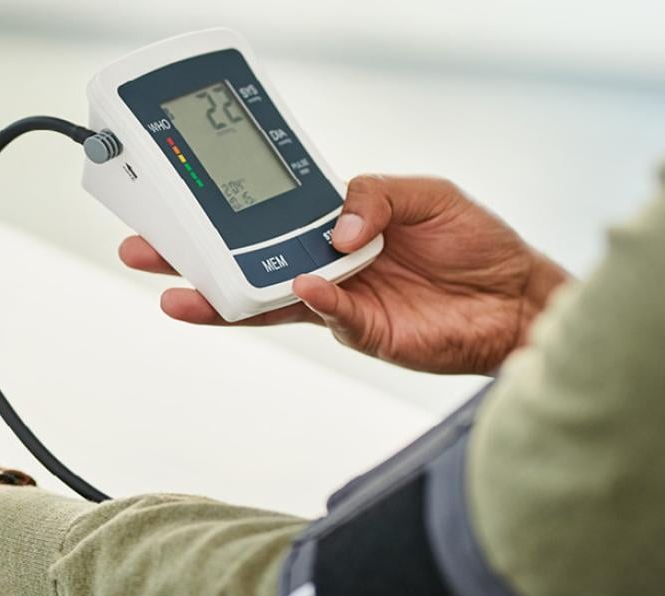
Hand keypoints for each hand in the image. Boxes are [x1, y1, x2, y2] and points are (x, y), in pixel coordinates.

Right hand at [119, 175, 569, 373]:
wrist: (520, 299)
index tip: (180, 201)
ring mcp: (342, 303)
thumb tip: (335, 226)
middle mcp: (329, 267)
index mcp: (337, 227)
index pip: (269, 219)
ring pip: (270, 299)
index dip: (226, 213)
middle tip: (144, 251)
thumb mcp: (426, 194)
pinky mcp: (366, 332)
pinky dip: (312, 299)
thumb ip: (374, 196)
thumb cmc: (476, 245)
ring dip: (225, 297)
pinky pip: (329, 315)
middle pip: (248, 264)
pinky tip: (297, 286)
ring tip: (179, 292)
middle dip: (194, 261)